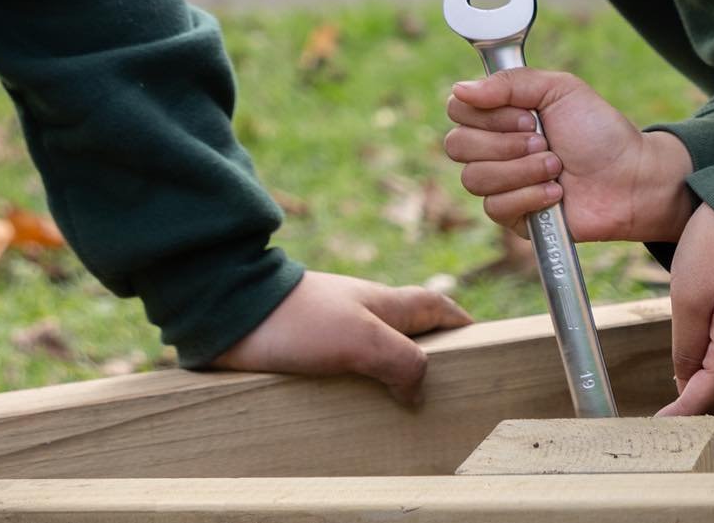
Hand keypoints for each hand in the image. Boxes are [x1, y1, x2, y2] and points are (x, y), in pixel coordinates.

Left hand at [209, 270, 470, 404]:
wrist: (233, 311)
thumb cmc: (298, 319)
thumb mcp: (360, 339)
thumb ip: (400, 360)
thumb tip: (422, 388)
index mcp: (385, 302)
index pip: (436, 306)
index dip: (460, 323)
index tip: (480, 342)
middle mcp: (364, 311)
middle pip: (410, 328)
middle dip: (430, 350)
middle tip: (444, 387)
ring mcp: (335, 328)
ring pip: (377, 348)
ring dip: (392, 372)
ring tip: (402, 412)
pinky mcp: (307, 347)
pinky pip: (346, 365)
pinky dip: (360, 382)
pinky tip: (354, 408)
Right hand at [445, 68, 694, 243]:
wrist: (630, 177)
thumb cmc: (599, 130)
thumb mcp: (559, 89)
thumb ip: (510, 83)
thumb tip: (459, 89)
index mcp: (502, 112)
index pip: (458, 109)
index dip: (487, 114)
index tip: (527, 115)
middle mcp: (495, 146)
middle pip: (457, 145)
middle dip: (505, 143)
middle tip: (544, 140)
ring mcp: (502, 182)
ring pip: (474, 178)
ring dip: (521, 169)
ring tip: (556, 166)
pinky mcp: (514, 217)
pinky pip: (495, 208)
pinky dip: (529, 195)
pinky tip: (556, 192)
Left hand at [657, 205, 713, 423]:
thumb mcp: (688, 297)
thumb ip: (686, 349)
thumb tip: (684, 387)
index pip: (704, 404)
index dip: (676, 423)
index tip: (651, 437)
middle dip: (693, 426)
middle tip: (657, 436)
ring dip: (703, 409)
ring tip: (668, 421)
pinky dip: (712, 389)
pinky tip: (689, 390)